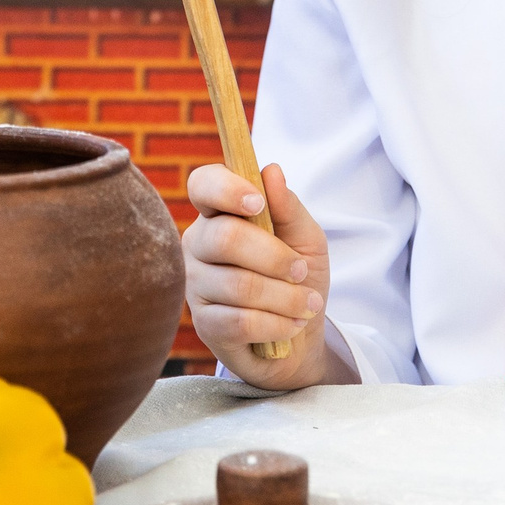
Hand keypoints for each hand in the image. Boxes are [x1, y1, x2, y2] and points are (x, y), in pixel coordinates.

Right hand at [182, 163, 355, 389]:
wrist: (301, 334)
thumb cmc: (299, 277)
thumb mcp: (306, 239)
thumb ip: (289, 207)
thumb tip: (271, 171)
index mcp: (220, 213)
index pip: (203, 184)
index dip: (226, 189)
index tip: (258, 203)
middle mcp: (199, 244)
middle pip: (225, 238)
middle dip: (275, 257)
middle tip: (302, 271)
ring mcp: (196, 285)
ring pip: (238, 285)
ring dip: (285, 297)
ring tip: (308, 305)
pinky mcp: (204, 324)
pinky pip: (240, 321)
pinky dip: (277, 323)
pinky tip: (292, 324)